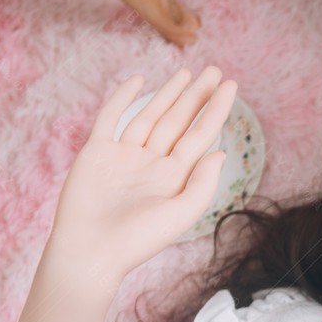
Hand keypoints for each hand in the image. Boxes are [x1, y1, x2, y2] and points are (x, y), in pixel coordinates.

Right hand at [46, 66, 236, 285]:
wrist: (90, 251)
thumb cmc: (137, 240)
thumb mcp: (180, 214)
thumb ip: (202, 184)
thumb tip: (221, 152)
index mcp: (174, 178)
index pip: (200, 135)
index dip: (216, 110)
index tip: (231, 85)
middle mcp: (152, 163)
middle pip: (179, 121)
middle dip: (197, 96)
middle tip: (214, 70)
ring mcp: (125, 156)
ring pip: (150, 116)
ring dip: (168, 94)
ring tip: (187, 73)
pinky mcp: (97, 152)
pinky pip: (111, 118)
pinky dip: (124, 98)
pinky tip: (140, 80)